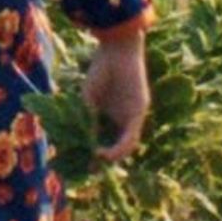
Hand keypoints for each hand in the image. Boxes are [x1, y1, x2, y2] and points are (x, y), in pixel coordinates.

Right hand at [81, 31, 148, 161]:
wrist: (116, 49)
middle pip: (116, 145)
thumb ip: (88, 120)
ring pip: (125, 146)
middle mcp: (123, 118)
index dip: (95, 153)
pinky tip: (104, 154)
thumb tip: (86, 144)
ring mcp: (132, 117)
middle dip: (103, 161)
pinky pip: (131, 137)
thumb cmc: (100, 69)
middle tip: (89, 171)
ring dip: (111, 157)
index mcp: (111, 114)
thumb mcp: (89, 100)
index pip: (105, 138)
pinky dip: (118, 148)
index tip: (82, 164)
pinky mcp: (139, 113)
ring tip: (96, 162)